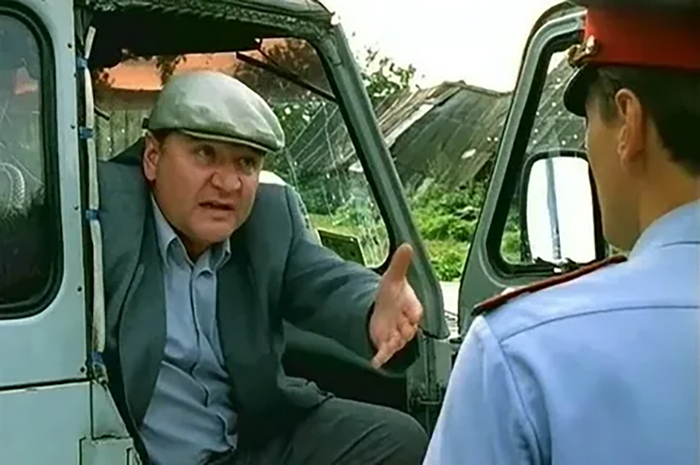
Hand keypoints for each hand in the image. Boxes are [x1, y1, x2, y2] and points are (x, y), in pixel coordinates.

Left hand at [369, 243, 423, 368]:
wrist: (381, 309)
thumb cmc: (391, 294)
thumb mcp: (393, 278)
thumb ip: (400, 264)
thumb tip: (406, 246)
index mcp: (412, 307)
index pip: (416, 312)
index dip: (412, 312)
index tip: (408, 312)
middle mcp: (406, 323)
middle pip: (408, 330)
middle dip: (402, 330)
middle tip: (395, 326)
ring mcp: (396, 335)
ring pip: (398, 342)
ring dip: (392, 342)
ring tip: (386, 340)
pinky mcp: (386, 344)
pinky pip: (386, 353)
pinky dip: (381, 358)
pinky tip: (376, 362)